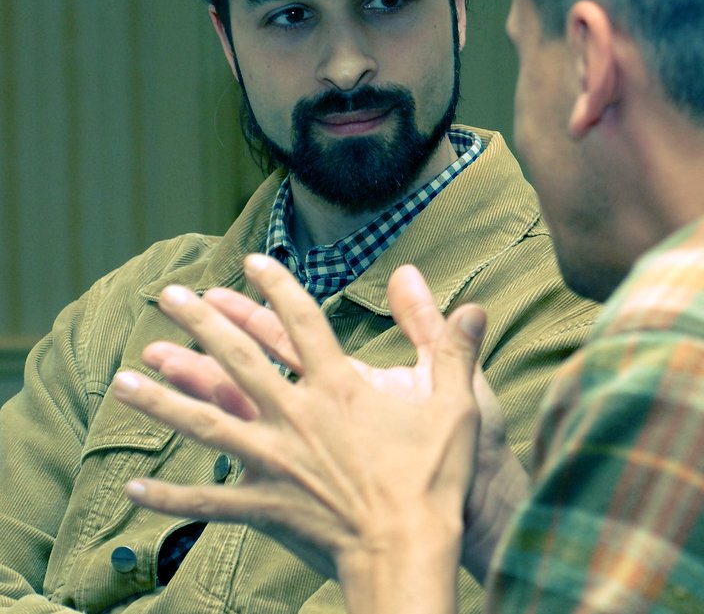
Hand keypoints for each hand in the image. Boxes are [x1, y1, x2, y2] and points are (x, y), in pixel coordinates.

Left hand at [111, 255, 499, 611]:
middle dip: (200, 324)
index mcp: (340, 388)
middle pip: (239, 361)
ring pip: (207, 423)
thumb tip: (473, 304)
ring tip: (123, 379)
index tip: (252, 262)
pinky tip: (135, 492)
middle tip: (168, 297)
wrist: (406, 548)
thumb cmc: (434, 480)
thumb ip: (455, 350)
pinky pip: (210, 501)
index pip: (303, 323)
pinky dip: (171, 498)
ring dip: (163, 400)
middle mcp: (298, 416)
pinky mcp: (266, 504)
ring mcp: (275, 461)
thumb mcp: (457, 406)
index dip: (277, 288)